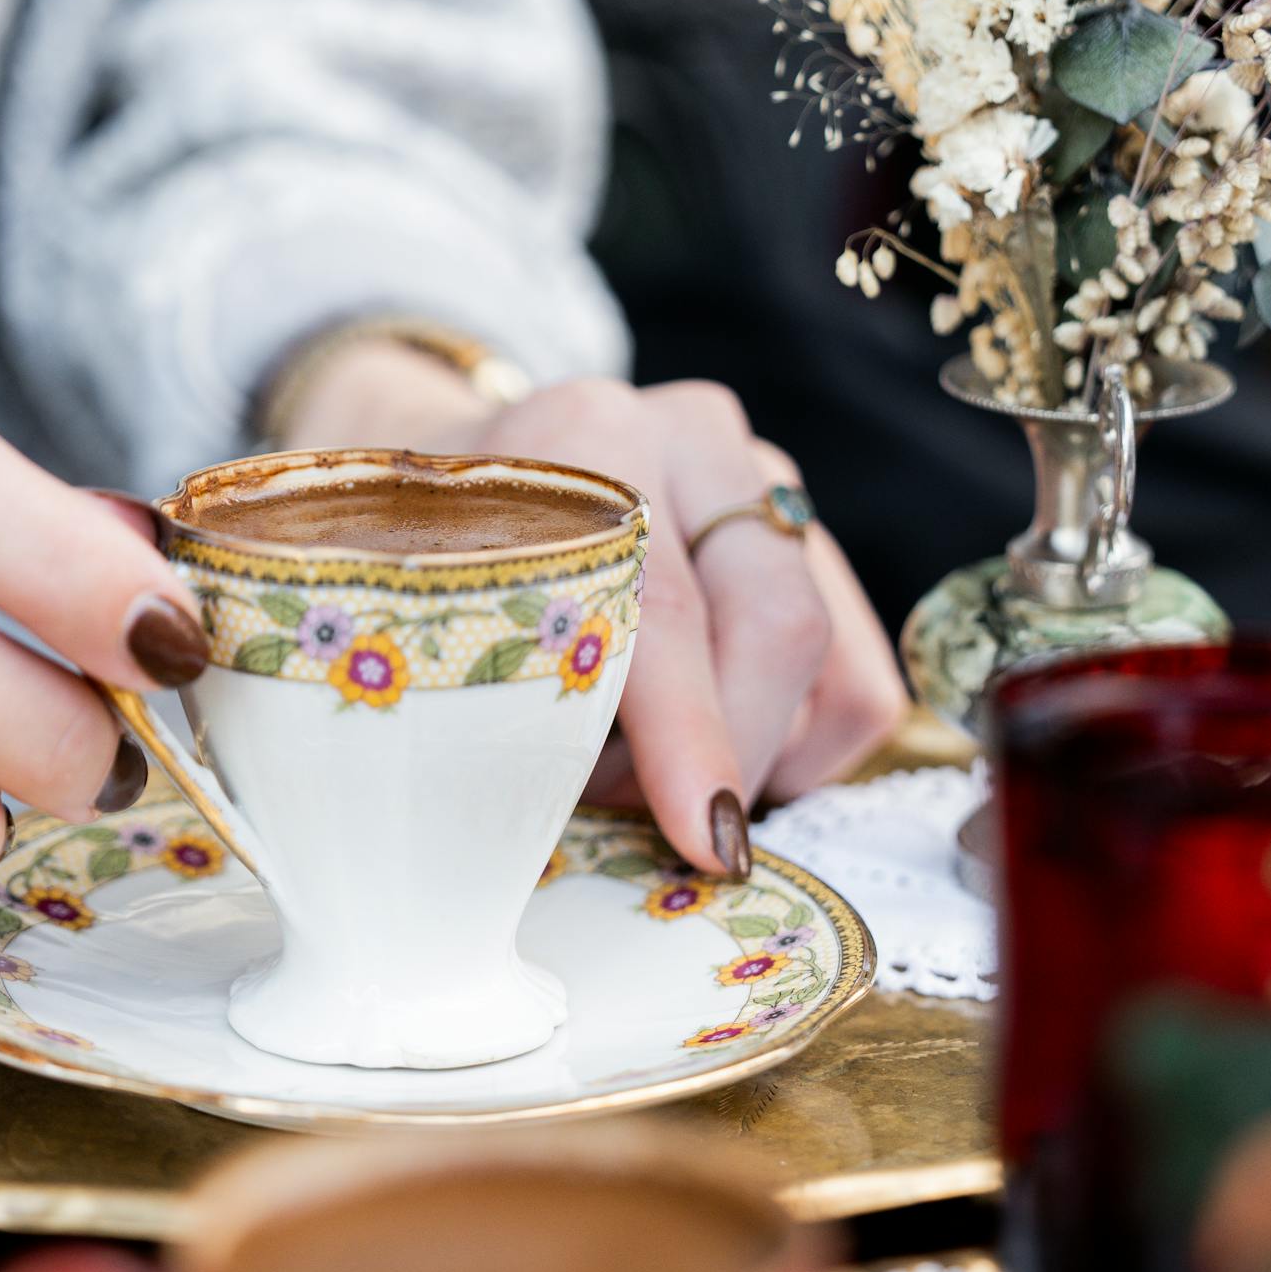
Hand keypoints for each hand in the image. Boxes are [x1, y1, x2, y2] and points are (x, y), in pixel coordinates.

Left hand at [278, 343, 904, 875]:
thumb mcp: (414, 607)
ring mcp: (760, 475)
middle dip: (727, 759)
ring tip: (651, 784)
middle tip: (646, 831)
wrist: (446, 468)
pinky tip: (715, 758)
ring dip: (753, 753)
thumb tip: (545, 832)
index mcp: (587, 435)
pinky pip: (856, 675)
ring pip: (824, 654)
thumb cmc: (425, 557)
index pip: (666, 603)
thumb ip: (480, 693)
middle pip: (773, 624)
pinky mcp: (804, 529)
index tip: (703, 836)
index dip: (690, 734)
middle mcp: (692, 436)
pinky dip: (803, 746)